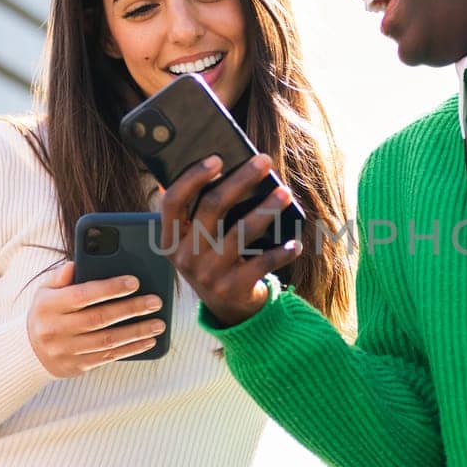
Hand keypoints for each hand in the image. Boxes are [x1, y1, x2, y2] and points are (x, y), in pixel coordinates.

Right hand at [26, 261, 165, 377]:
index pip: (83, 295)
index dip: (110, 288)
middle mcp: (57, 329)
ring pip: (108, 340)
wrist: (30, 352)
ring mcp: (67, 350)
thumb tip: (75, 263)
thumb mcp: (45, 291)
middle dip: (131, 309)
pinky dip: (131, 349)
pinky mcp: (78, 365)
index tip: (134, 282)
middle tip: (155, 302)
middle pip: (100, 318)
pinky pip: (109, 356)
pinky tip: (148, 341)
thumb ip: (60, 276)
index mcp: (49, 306)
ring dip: (137, 332)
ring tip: (159, 324)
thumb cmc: (46, 313)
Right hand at [157, 154, 301, 327]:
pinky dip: (282, 251)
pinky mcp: (233, 288)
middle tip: (264, 161)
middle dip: (241, 180)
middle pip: (212, 208)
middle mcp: (185, 257)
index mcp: (171, 240)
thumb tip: (230, 168)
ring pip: (240, 231)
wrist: (228, 309)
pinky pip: (262, 262)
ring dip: (266, 209)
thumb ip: (202, 213)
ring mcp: (208, 274)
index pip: (173, 202)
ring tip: (284, 192)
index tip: (217, 157)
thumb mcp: (198, 242)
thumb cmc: (216, 260)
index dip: (192, 178)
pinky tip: (295, 241)